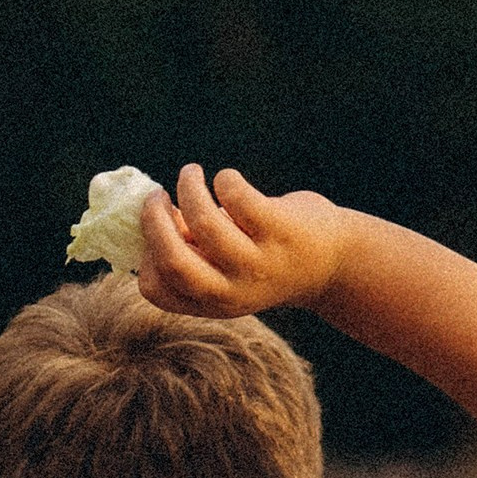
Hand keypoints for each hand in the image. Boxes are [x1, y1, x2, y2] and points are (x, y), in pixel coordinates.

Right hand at [139, 167, 350, 317]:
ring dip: (188, 187)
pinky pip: (236, 195)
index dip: (144, 255)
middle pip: (172, 260)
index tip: (156, 230)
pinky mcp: (279, 231)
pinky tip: (229, 182)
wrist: (332, 262)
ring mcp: (258, 263)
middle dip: (153, 220)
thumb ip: (192, 249)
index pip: (156, 290)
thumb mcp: (225, 267)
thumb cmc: (264, 256)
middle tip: (157, 195)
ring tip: (191, 174)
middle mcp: (233, 291)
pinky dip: (225, 180)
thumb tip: (150, 211)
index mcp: (212, 303)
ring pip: (203, 220)